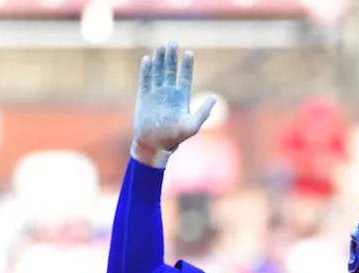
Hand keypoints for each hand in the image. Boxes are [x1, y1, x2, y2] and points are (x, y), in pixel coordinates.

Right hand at [131, 42, 216, 167]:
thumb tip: (214, 98)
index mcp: (181, 97)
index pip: (184, 76)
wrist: (155, 144)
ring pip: (158, 72)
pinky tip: (148, 59)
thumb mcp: (193, 125)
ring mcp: (156, 94)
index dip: (187, 65)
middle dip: (172, 57)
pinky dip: (146, 70)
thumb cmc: (175, 137)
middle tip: (173, 42)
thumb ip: (203, 111)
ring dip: (159, 60)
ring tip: (161, 47)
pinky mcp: (143, 97)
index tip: (189, 53)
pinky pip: (145, 80)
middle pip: (171, 70)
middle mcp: (169, 93)